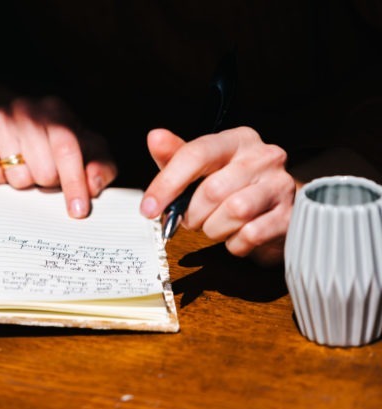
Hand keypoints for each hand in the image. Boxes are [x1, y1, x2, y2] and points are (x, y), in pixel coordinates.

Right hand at [0, 96, 117, 218]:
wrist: (8, 117)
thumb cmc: (55, 140)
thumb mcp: (86, 148)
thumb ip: (101, 167)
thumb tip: (93, 186)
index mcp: (58, 112)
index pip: (66, 148)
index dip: (74, 182)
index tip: (78, 211)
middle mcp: (26, 109)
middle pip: (42, 170)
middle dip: (49, 183)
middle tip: (46, 175)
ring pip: (17, 177)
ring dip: (24, 182)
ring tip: (26, 167)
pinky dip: (1, 180)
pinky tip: (5, 164)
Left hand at [139, 127, 295, 265]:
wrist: (274, 210)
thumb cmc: (230, 186)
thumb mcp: (200, 169)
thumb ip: (175, 156)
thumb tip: (155, 137)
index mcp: (237, 140)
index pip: (196, 155)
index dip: (167, 184)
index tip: (148, 209)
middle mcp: (264, 156)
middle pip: (212, 191)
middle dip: (193, 214)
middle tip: (193, 218)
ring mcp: (280, 185)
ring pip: (234, 212)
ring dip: (214, 229)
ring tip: (217, 225)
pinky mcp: (289, 216)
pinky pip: (250, 235)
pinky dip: (234, 243)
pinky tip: (236, 235)